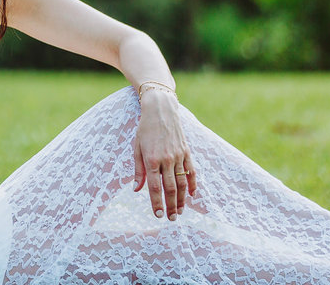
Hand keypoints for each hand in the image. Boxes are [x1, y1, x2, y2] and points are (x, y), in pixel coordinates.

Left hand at [132, 89, 195, 220]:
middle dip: (171, 206)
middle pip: (170, 188)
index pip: (155, 187)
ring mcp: (179, 156)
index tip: (157, 215)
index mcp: (151, 159)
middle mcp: (166, 159)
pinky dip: (193, 184)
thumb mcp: (136, 148)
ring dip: (182, 200)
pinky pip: (192, 172)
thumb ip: (138, 170)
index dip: (156, 202)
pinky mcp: (187, 152)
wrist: (161, 110)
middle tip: (171, 219)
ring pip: (182, 183)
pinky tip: (192, 195)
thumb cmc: (145, 129)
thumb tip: (136, 189)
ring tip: (180, 212)